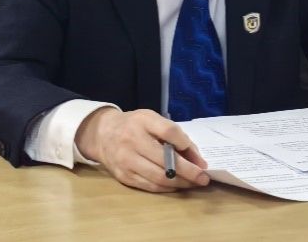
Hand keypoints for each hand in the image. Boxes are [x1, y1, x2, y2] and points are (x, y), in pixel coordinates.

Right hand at [75, 107, 209, 191]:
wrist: (103, 134)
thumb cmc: (134, 125)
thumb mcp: (152, 119)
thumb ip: (173, 133)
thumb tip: (195, 157)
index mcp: (142, 121)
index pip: (169, 132)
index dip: (186, 144)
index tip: (199, 157)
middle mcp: (132, 141)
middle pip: (165, 160)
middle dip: (189, 171)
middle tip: (204, 177)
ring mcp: (127, 161)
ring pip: (159, 177)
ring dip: (181, 183)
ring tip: (194, 183)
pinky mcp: (124, 177)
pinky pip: (150, 186)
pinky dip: (167, 188)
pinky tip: (178, 185)